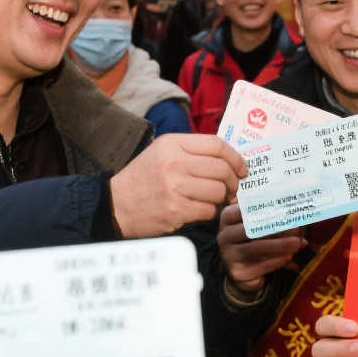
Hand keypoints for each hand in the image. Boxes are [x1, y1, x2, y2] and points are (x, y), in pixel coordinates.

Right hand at [109, 134, 246, 237]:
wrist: (115, 205)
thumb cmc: (142, 179)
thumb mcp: (162, 153)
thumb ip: (191, 152)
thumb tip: (228, 159)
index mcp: (172, 144)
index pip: (216, 145)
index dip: (236, 157)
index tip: (242, 168)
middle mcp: (174, 162)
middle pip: (222, 169)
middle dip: (234, 182)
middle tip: (233, 189)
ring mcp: (174, 187)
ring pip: (218, 191)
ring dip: (221, 199)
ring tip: (213, 200)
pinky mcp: (176, 210)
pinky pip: (209, 210)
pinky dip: (209, 212)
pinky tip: (199, 210)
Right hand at [216, 204, 303, 288]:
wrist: (242, 268)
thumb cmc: (253, 239)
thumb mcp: (258, 226)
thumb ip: (275, 222)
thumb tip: (298, 225)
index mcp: (228, 218)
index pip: (241, 210)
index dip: (262, 209)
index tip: (281, 209)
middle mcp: (225, 236)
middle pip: (250, 229)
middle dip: (274, 228)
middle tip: (296, 227)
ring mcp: (229, 255)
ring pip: (256, 248)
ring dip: (279, 245)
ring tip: (297, 243)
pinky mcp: (237, 272)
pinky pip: (259, 266)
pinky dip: (276, 261)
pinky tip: (289, 257)